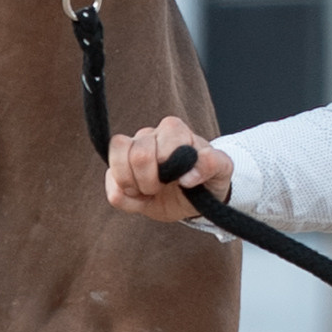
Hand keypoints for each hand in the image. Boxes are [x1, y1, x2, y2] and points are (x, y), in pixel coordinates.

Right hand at [105, 118, 233, 221]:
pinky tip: (142, 199)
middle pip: (136, 155)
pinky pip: (110, 187)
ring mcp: (130, 152)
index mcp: (173, 130)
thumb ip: (213, 165)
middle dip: (151, 181)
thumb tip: (188, 175)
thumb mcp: (221, 173)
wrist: (195, 196)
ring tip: (149, 192)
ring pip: (115, 165)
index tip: (181, 180)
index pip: (158, 142)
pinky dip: (126, 201)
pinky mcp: (117, 172)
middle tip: (163, 188)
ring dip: (134, 188)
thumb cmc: (208, 179)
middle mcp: (149, 135)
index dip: (166, 169)